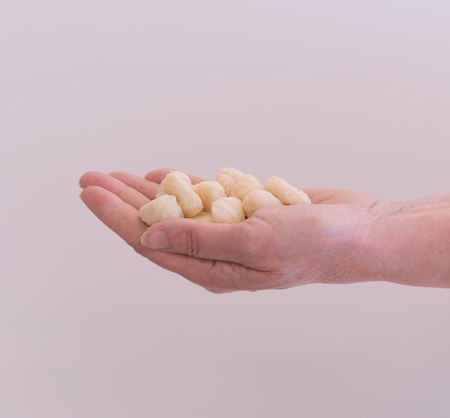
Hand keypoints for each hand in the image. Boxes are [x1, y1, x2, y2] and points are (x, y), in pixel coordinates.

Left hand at [79, 169, 384, 292]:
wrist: (359, 232)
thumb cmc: (314, 243)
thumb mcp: (255, 241)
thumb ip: (201, 240)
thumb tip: (149, 238)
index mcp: (215, 269)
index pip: (152, 244)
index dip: (117, 217)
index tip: (90, 192)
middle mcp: (218, 253)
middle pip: (157, 227)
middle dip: (122, 202)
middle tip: (91, 177)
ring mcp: (232, 233)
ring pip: (178, 212)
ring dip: (147, 192)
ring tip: (116, 174)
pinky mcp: (247, 213)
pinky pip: (205, 199)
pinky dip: (183, 186)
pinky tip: (163, 175)